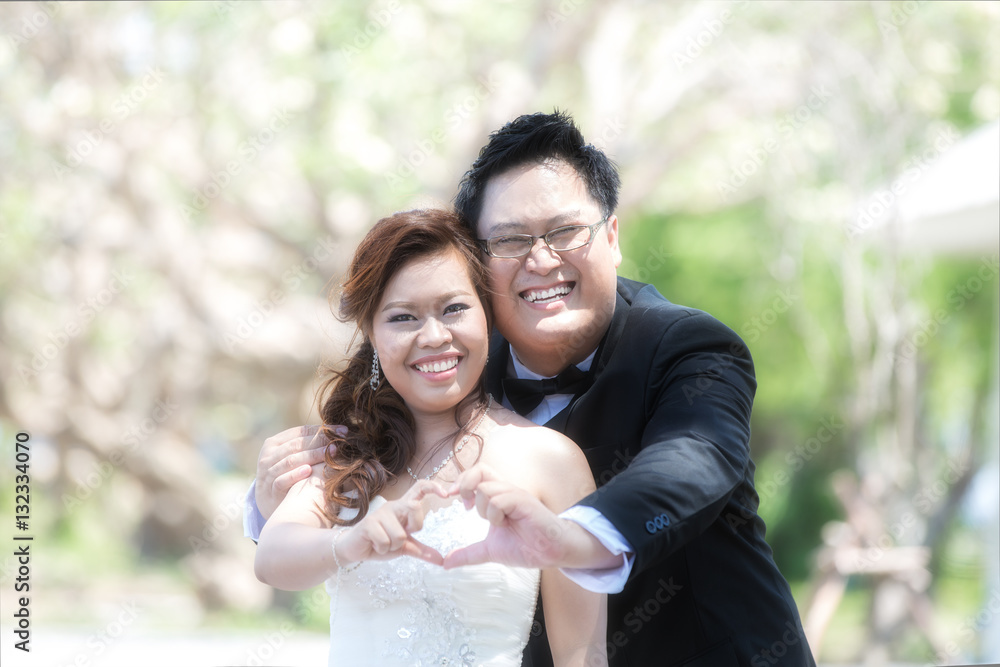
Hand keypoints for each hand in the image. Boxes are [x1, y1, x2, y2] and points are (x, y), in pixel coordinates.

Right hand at [255, 425, 340, 518]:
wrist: (270, 504)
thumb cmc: (288, 476)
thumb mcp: (293, 458)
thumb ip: (308, 446)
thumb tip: (339, 434)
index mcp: (274, 443)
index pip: (302, 431)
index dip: (323, 430)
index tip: (344, 431)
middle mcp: (268, 456)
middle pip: (297, 444)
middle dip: (320, 441)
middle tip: (340, 442)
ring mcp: (267, 473)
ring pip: (290, 460)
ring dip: (312, 456)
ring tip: (331, 454)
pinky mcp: (269, 490)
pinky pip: (282, 480)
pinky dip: (295, 475)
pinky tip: (309, 471)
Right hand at [336, 480, 446, 565]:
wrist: (355, 549)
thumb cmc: (381, 543)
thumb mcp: (405, 547)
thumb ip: (423, 551)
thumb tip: (442, 561)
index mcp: (404, 507)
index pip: (420, 487)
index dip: (433, 487)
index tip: (446, 494)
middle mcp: (394, 506)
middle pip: (414, 507)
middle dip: (413, 527)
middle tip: (402, 535)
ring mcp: (380, 513)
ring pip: (400, 535)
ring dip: (393, 546)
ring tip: (383, 543)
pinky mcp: (369, 523)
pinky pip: (386, 542)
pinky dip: (382, 549)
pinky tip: (374, 545)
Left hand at [442, 465, 597, 569]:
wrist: (550, 553)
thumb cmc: (525, 547)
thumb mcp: (489, 551)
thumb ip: (468, 554)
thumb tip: (446, 564)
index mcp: (497, 496)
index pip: (476, 474)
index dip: (460, 481)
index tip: (451, 498)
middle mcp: (506, 491)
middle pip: (480, 469)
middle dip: (465, 485)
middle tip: (466, 506)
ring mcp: (515, 495)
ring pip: (486, 488)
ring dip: (483, 509)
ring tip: (496, 523)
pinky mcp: (524, 502)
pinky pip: (500, 500)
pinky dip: (496, 514)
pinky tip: (505, 524)